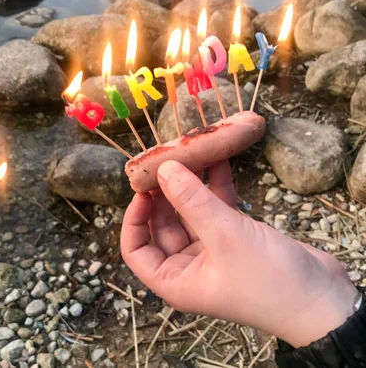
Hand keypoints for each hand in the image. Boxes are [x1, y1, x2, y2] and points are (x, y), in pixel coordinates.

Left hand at [121, 160, 357, 347]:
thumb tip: (164, 169)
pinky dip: (216, 188)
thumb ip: (191, 201)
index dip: (133, 220)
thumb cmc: (269, 280)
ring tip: (189, 155)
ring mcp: (211, 252)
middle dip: (163, 195)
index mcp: (175, 279)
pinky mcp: (234, 239)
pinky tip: (218, 161)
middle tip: (165, 163)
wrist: (323, 300)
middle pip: (161, 226)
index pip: (135, 250)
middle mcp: (188, 267)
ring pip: (190, 214)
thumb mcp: (224, 235)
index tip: (142, 191)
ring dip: (190, 186)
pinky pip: (216, 210)